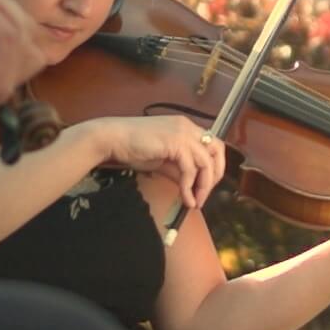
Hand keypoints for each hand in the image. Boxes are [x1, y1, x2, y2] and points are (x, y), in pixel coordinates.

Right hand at [79, 114, 225, 212]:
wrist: (112, 140)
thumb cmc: (133, 148)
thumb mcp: (162, 161)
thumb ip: (179, 170)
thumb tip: (192, 186)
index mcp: (186, 128)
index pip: (212, 145)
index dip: (214, 166)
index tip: (206, 186)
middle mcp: (188, 127)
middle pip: (217, 150)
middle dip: (215, 175)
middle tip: (205, 195)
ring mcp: (183, 133)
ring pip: (206, 161)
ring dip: (203, 185)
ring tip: (195, 202)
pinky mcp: (175, 142)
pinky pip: (190, 168)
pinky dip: (190, 186)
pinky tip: (186, 198)